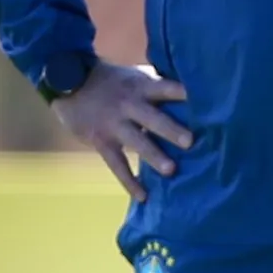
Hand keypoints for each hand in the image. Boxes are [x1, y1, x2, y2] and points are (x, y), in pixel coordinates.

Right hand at [49, 61, 191, 204]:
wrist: (67, 82)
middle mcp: (128, 104)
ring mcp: (114, 124)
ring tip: (171, 170)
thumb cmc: (110, 80)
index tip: (204, 100)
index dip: (181, 93)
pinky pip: (117, 164)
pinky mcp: (101, 141)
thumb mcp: (133, 76)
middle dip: (171, 129)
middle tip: (191, 141)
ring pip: (136, 141)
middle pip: (152, 117)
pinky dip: (129, 181)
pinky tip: (143, 196)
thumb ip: (156, 87)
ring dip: (153, 155)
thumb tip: (192, 96)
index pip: (164, 87)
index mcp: (140, 86)